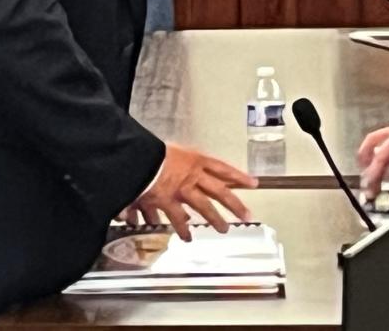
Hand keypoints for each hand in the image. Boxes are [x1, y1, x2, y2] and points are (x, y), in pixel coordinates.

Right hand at [133, 143, 258, 240]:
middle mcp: (193, 176)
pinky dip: (183, 229)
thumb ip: (183, 162)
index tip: (253, 183)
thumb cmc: (153, 151)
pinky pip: (178, 219)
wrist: (136, 158)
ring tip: (224, 229)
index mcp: (195, 160)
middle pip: (219, 191)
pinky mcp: (168, 202)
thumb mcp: (173, 150)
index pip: (222, 168)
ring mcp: (182, 190)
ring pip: (203, 207)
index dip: (238, 176)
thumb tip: (191, 169)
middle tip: (246, 214)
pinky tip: (188, 238)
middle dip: (234, 204)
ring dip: (215, 219)